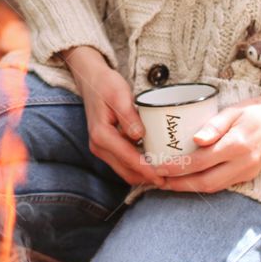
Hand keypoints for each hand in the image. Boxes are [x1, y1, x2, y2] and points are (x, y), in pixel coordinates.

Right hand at [69, 53, 166, 188]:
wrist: (91, 80)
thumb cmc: (105, 85)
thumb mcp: (119, 95)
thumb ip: (128, 116)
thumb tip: (138, 136)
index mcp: (101, 135)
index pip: (128, 158)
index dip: (147, 170)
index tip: (163, 177)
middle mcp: (98, 146)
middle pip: (126, 171)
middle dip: (146, 178)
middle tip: (169, 181)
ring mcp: (101, 148)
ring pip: (124, 170)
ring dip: (142, 174)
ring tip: (164, 175)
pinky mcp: (106, 146)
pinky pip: (123, 162)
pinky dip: (137, 166)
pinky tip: (153, 163)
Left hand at [155, 78, 260, 193]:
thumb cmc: (254, 110)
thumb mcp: (233, 111)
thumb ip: (214, 125)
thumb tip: (196, 140)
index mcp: (236, 145)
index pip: (200, 162)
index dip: (177, 168)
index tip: (158, 167)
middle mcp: (243, 163)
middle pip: (205, 182)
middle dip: (179, 184)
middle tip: (158, 180)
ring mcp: (248, 172)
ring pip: (214, 187)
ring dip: (190, 188)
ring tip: (170, 183)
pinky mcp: (250, 175)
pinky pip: (224, 185)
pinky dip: (205, 185)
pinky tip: (191, 181)